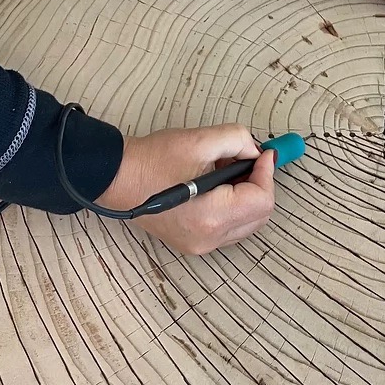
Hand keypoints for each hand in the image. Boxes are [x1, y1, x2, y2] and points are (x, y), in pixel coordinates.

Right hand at [96, 124, 276, 255]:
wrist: (118, 177)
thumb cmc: (153, 159)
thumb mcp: (200, 140)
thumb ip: (238, 140)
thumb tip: (256, 152)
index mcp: (212, 217)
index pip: (262, 201)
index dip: (267, 173)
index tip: (263, 152)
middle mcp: (209, 239)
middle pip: (258, 215)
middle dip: (259, 183)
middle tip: (245, 158)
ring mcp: (200, 245)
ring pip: (246, 222)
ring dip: (246, 194)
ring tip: (225, 168)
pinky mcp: (193, 242)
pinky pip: (228, 226)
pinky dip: (232, 204)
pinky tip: (216, 183)